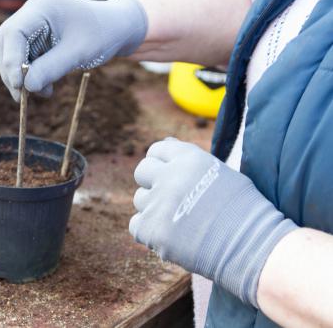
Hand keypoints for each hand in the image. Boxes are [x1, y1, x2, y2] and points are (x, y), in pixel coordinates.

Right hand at [0, 0, 147, 100]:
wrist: (117, 29)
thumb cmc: (102, 35)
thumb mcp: (79, 53)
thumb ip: (52, 68)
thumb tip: (26, 87)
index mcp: (42, 7)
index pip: (14, 33)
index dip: (11, 61)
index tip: (19, 85)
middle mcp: (32, 13)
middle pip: (6, 43)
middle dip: (12, 71)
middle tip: (22, 97)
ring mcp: (32, 25)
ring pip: (11, 53)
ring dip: (21, 77)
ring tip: (44, 92)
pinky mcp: (35, 39)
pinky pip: (23, 59)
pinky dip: (31, 76)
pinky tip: (46, 87)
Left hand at [129, 138, 296, 306]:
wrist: (253, 247)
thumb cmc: (243, 210)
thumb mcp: (220, 172)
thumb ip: (189, 158)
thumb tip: (166, 142)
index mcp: (188, 157)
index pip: (157, 150)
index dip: (163, 164)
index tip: (170, 176)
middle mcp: (169, 176)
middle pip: (142, 172)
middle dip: (153, 183)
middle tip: (172, 200)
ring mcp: (158, 203)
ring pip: (140, 200)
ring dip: (155, 209)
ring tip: (182, 222)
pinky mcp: (151, 230)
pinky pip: (137, 226)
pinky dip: (150, 233)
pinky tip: (174, 237)